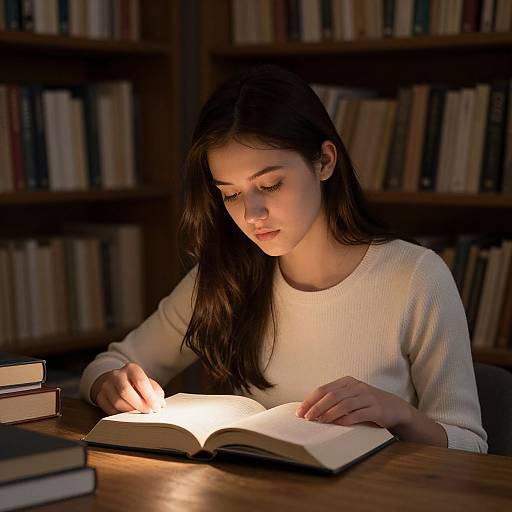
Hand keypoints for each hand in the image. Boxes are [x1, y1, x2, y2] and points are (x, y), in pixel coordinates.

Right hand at [91, 362, 165, 414]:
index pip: (140, 381)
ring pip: (117, 402)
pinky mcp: (100, 396)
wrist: (117, 380)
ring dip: (131, 411)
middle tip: (149, 412)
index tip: (156, 406)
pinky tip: (129, 414)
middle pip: (126, 392)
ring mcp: (106, 385)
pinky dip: (122, 415)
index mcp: (131, 368)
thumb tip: (160, 403)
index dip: (149, 396)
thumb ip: (155, 391)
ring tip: (140, 414)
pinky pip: (110, 410)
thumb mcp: (147, 382)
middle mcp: (117, 374)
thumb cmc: (136, 383)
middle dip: (139, 404)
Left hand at [296, 376, 412, 429]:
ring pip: (343, 404)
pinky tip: (338, 425)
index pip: (324, 389)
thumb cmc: (368, 404)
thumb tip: (311, 410)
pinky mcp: (376, 409)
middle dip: (317, 407)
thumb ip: (335, 400)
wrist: (395, 408)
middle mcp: (356, 386)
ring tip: (320, 421)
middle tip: (307, 418)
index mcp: (347, 382)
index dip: (311, 400)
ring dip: (329, 414)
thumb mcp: (351, 397)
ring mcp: (367, 396)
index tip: (300, 411)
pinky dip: (346, 420)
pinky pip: (358, 414)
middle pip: (332, 395)